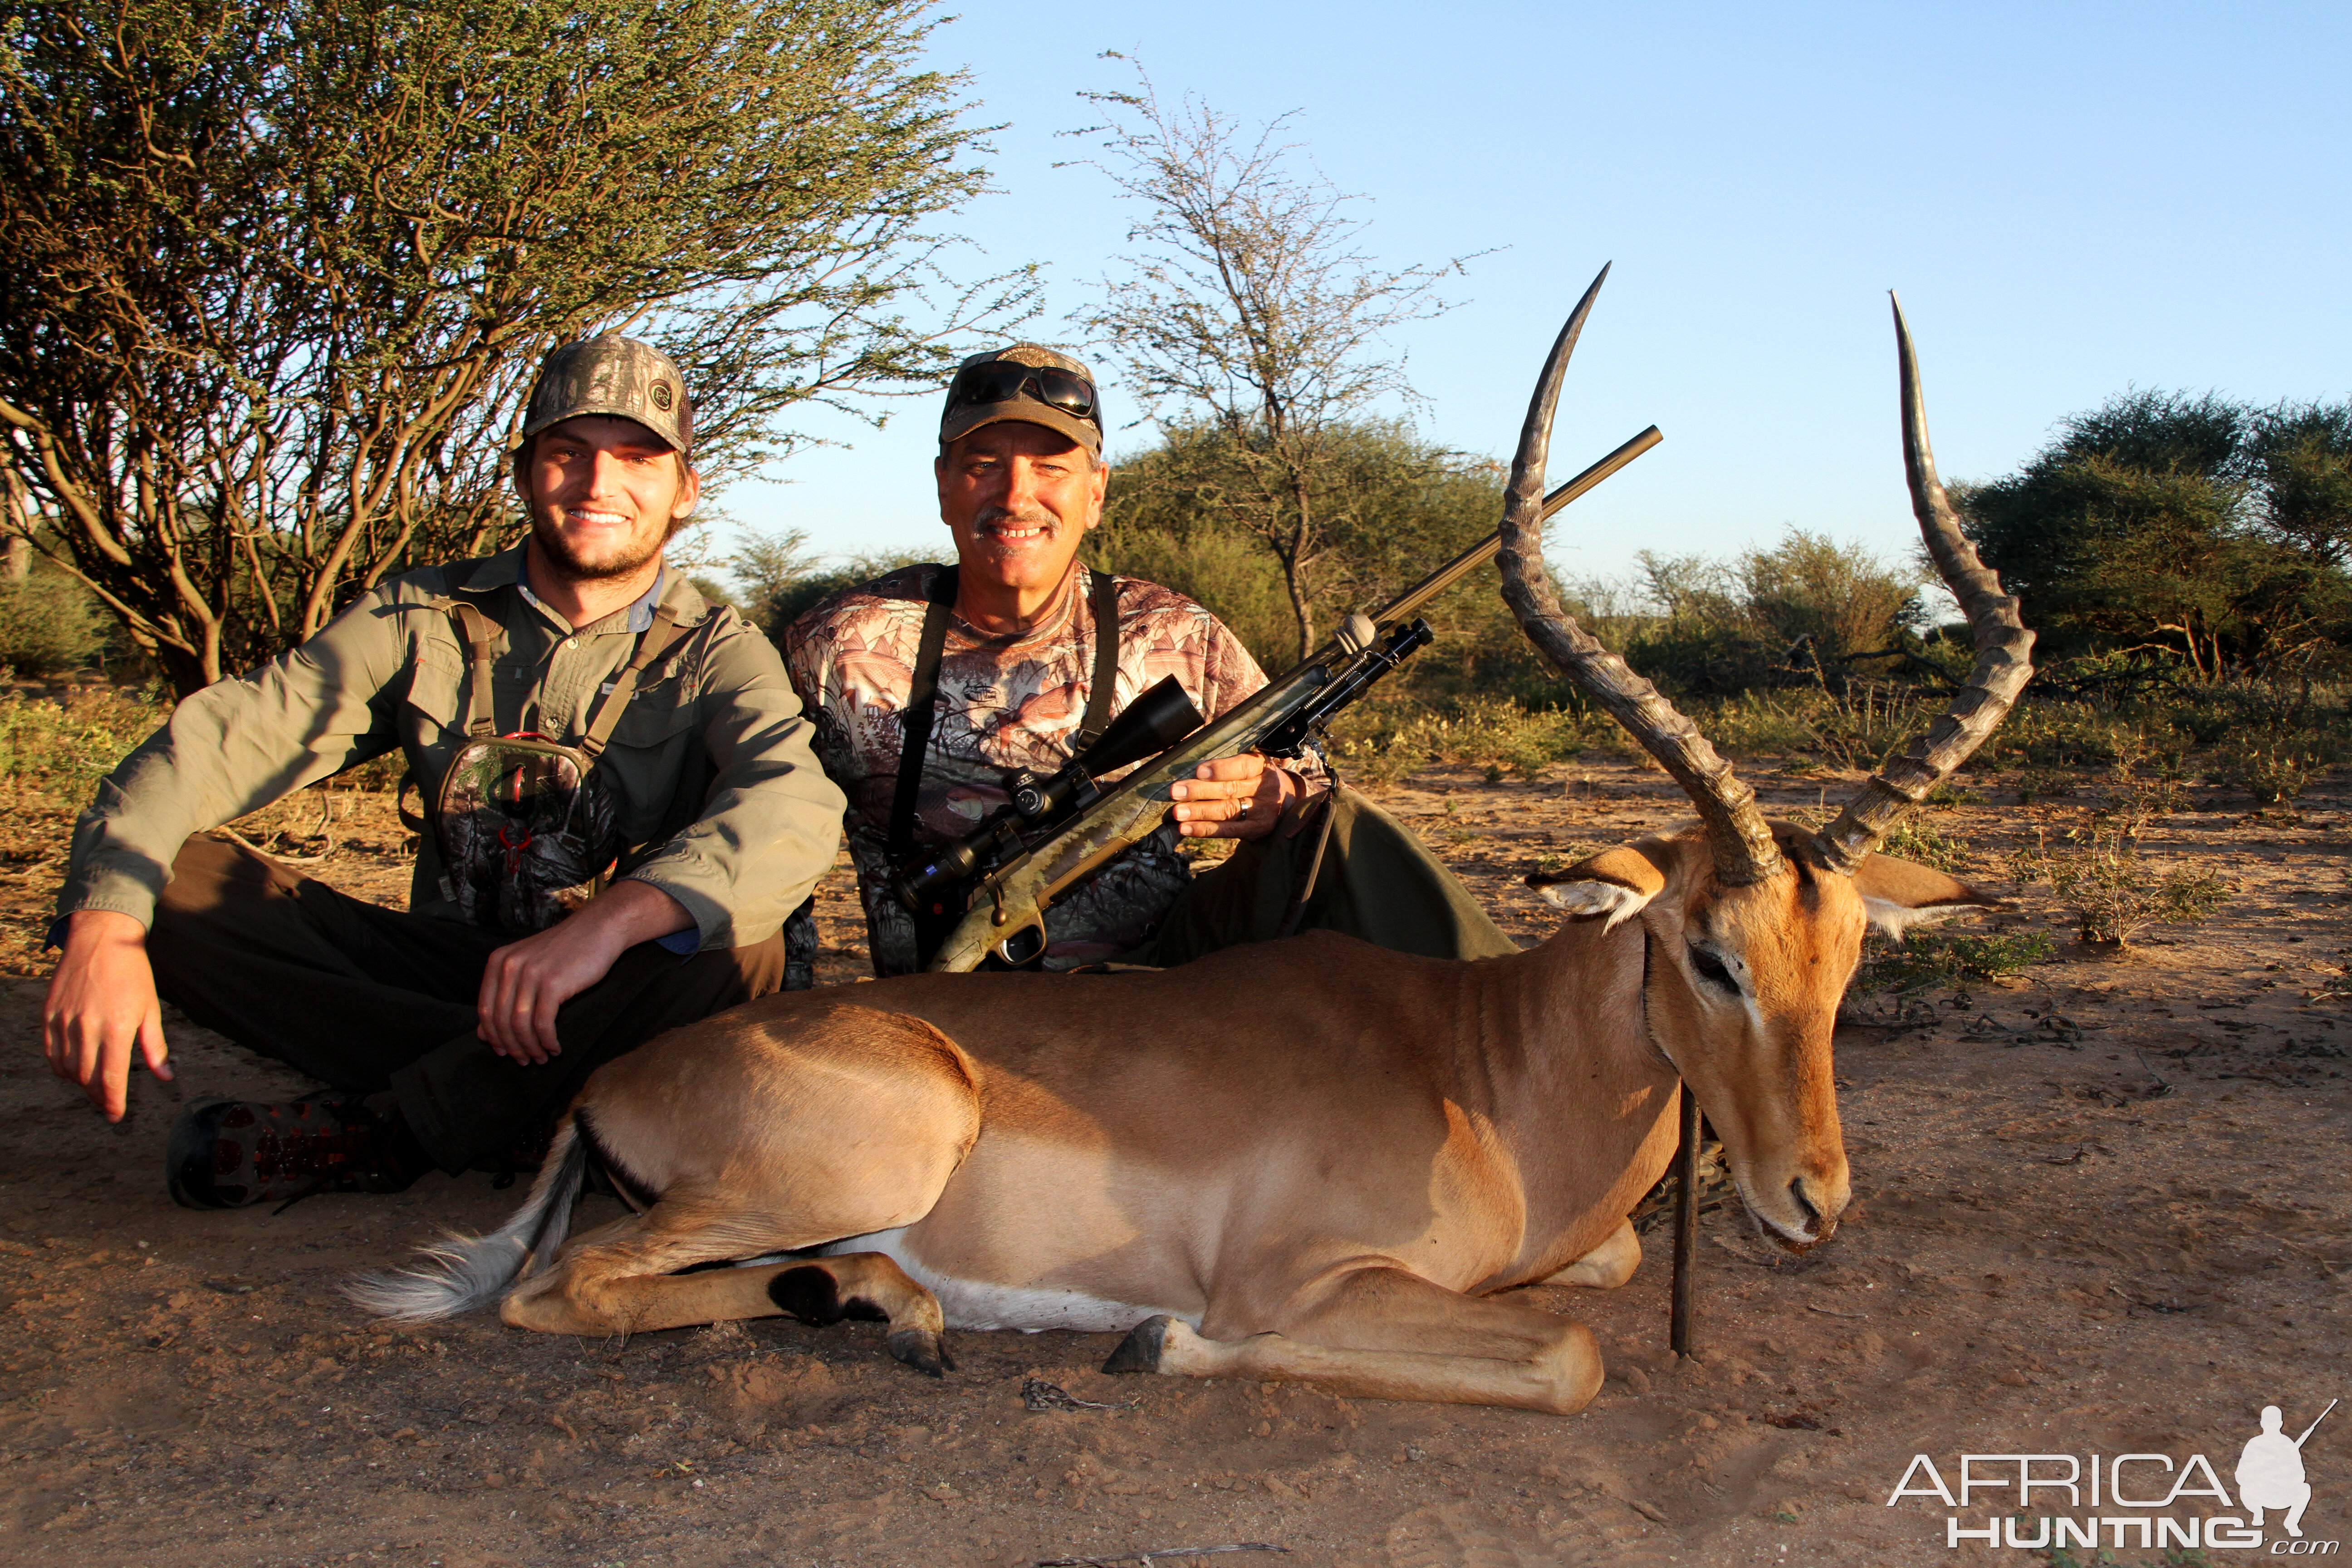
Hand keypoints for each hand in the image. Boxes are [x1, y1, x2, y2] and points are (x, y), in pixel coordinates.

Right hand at [43, 909, 172, 1122]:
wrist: (101, 939)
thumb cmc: (132, 973)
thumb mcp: (150, 1008)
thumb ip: (155, 1046)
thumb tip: (166, 1077)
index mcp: (116, 1028)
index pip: (112, 1079)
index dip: (113, 1103)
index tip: (117, 1116)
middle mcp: (87, 1028)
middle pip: (87, 1078)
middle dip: (98, 1096)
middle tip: (107, 1103)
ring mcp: (64, 1021)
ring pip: (66, 1069)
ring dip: (80, 1084)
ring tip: (93, 1086)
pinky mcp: (49, 1015)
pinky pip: (51, 1052)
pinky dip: (61, 1066)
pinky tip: (73, 1068)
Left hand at [476, 879, 691, 1063]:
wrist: (599, 928)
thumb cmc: (566, 950)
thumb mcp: (528, 966)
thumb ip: (504, 995)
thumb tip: (483, 1033)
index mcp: (498, 962)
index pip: (484, 1009)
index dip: (493, 1036)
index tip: (503, 1052)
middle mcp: (509, 966)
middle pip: (500, 1020)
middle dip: (511, 1047)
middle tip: (524, 1061)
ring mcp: (530, 973)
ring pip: (519, 1024)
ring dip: (530, 1048)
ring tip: (541, 1058)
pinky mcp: (552, 983)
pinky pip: (542, 1023)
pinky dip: (547, 1041)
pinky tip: (555, 1048)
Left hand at [1168, 753, 1299, 841]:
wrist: (1286, 800)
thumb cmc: (1257, 778)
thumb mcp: (1252, 764)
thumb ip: (1228, 765)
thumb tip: (1191, 771)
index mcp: (1262, 767)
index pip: (1241, 767)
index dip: (1220, 769)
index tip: (1199, 771)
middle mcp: (1264, 789)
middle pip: (1230, 790)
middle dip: (1200, 791)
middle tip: (1176, 791)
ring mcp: (1262, 811)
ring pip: (1227, 811)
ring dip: (1199, 812)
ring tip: (1177, 812)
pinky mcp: (1256, 829)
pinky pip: (1228, 831)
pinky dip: (1205, 830)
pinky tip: (1186, 828)